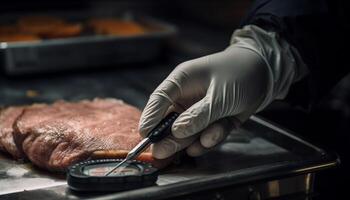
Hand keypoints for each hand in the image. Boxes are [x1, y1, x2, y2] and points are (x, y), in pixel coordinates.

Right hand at [139, 46, 269, 158]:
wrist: (266, 74)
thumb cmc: (240, 74)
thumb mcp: (219, 95)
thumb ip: (199, 115)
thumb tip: (177, 131)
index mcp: (182, 81)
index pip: (159, 100)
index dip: (150, 118)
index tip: (144, 136)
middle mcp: (187, 97)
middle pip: (170, 121)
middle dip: (168, 138)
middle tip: (160, 155)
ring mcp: (199, 111)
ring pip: (188, 132)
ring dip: (193, 140)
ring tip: (198, 145)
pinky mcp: (212, 122)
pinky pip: (206, 135)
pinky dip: (211, 138)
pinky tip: (212, 137)